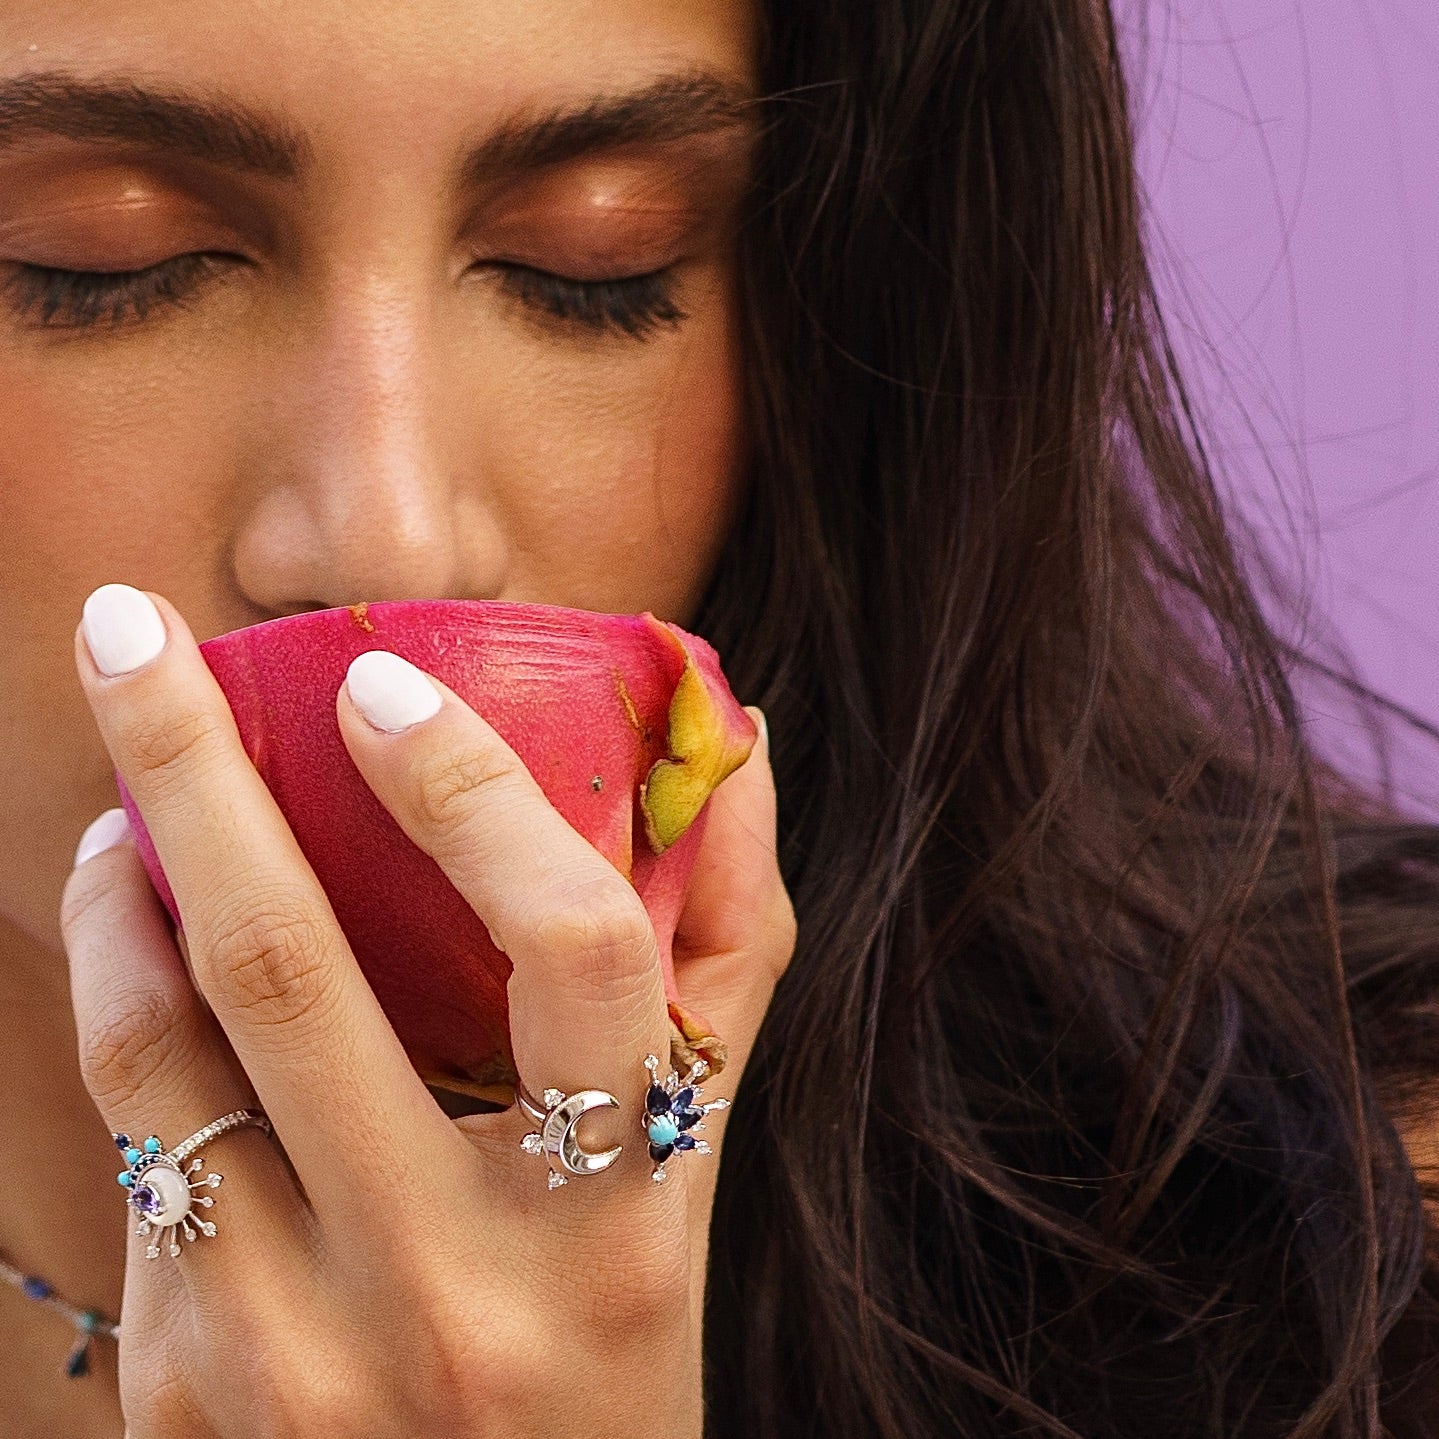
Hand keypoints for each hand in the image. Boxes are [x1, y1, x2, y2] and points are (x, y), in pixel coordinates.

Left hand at [59, 587, 795, 1438]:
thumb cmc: (614, 1337)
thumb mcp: (694, 1169)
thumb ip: (726, 951)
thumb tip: (742, 751)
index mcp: (618, 1219)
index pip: (573, 952)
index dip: (474, 792)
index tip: (379, 679)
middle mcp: (454, 1286)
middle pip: (296, 969)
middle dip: (190, 764)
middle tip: (128, 629)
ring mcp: (299, 1348)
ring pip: (165, 1054)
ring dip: (123, 893)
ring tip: (127, 802)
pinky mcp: (187, 1387)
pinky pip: (137, 1148)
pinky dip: (118, 1012)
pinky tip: (138, 948)